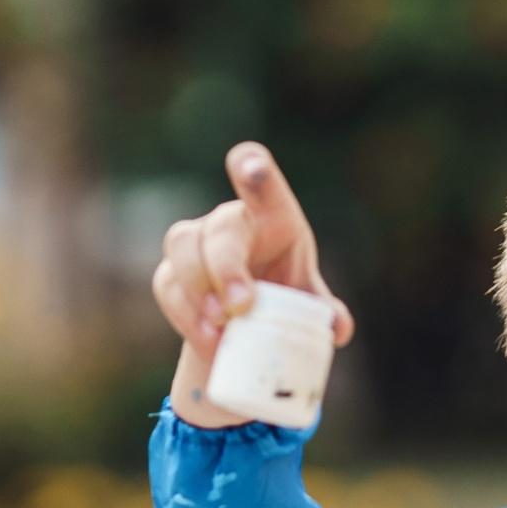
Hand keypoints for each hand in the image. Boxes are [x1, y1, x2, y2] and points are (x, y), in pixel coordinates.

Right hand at [153, 143, 353, 426]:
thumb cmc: (284, 296)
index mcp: (272, 216)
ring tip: (220, 329)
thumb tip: (339, 328)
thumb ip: (324, 311)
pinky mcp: (171, 274)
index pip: (260, 182)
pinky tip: (208, 341)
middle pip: (220, 227)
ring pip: (182, 245)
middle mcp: (230, 221)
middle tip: (241, 308)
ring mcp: (195, 243)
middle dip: (226, 267)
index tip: (252, 171)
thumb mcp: (307, 302)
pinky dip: (186, 315)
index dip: (252, 167)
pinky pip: (167, 285)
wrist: (246, 325)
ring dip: (199, 289)